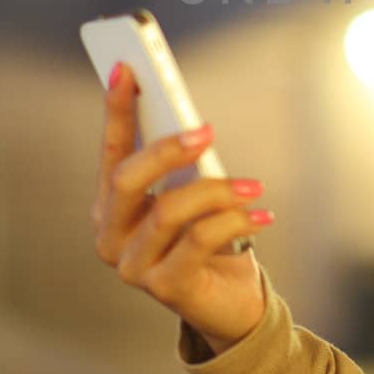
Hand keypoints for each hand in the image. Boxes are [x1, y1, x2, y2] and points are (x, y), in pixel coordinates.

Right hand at [92, 61, 271, 351]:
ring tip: (253, 186)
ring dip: (216, 191)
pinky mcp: (164, 288)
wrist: (230, 304)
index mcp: (111, 206)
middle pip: (127, 179)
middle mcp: (110, 235)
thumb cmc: (209, 241)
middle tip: (207, 130)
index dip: (116, 110)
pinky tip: (262, 215)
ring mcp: (132, 265)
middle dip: (167, 149)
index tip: (126, 69)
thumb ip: (184, 165)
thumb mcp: (194, 195)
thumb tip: (192, 124)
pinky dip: (235, 221)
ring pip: (167, 210)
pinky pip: (199, 241)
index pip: (110, 150)